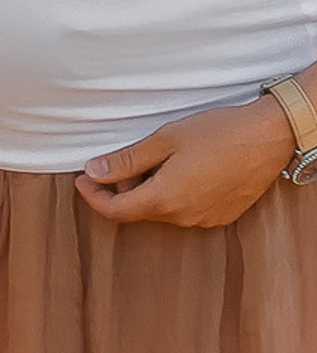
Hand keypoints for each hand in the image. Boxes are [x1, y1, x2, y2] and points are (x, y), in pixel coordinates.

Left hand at [77, 95, 295, 227]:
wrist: (269, 138)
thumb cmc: (217, 133)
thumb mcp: (164, 140)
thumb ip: (126, 161)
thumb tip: (93, 172)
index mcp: (165, 199)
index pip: (115, 211)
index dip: (93, 196)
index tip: (83, 179)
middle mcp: (184, 217)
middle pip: (137, 212)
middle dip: (120, 190)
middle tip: (118, 161)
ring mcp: (205, 219)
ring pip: (162, 211)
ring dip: (147, 191)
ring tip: (153, 160)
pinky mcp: (222, 215)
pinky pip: (185, 210)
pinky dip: (171, 195)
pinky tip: (179, 170)